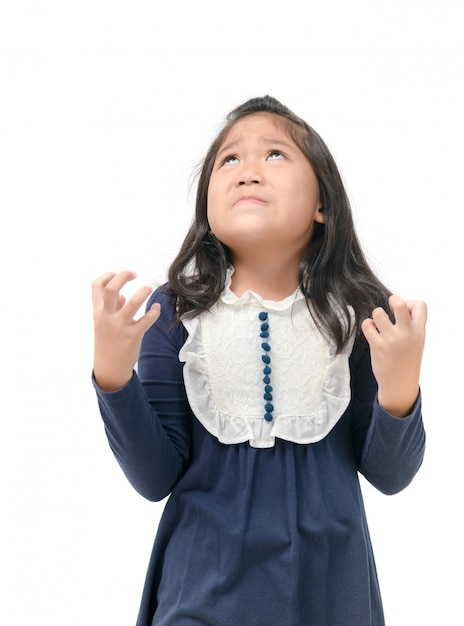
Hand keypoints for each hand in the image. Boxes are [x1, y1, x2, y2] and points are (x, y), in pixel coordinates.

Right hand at [92, 271, 160, 390]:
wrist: (109, 368)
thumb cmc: (107, 343)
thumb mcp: (102, 324)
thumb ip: (111, 309)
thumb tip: (122, 297)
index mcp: (98, 312)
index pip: (96, 286)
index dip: (108, 275)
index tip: (119, 273)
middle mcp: (106, 317)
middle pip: (112, 289)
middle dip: (123, 276)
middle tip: (134, 274)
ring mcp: (119, 327)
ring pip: (132, 302)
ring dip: (143, 292)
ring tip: (148, 288)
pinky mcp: (132, 336)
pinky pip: (146, 320)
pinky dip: (154, 311)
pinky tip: (156, 308)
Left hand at [361, 295, 426, 416]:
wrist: (400, 383)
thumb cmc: (407, 358)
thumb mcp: (417, 340)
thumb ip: (412, 324)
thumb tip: (397, 305)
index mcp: (419, 331)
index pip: (420, 305)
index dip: (410, 303)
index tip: (404, 313)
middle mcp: (407, 333)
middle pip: (400, 304)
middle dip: (393, 299)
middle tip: (389, 308)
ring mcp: (392, 340)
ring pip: (378, 313)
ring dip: (376, 314)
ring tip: (378, 322)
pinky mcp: (378, 346)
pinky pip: (367, 325)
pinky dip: (367, 324)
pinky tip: (371, 330)